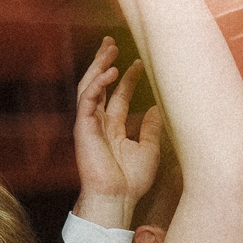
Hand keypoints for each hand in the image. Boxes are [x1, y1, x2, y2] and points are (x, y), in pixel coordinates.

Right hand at [73, 37, 162, 224]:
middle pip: (100, 85)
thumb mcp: (149, 150)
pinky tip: (110, 73)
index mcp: (113, 127)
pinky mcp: (83, 128)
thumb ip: (152, 128)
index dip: (128, 78)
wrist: (118, 199)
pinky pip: (86, 100)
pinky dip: (97, 84)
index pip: (119, 95)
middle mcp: (99, 123)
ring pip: (89, 86)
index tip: (140, 63)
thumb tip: (159, 108)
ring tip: (110, 49)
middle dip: (105, 62)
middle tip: (112, 43)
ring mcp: (89, 124)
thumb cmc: (131, 181)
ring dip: (98, 66)